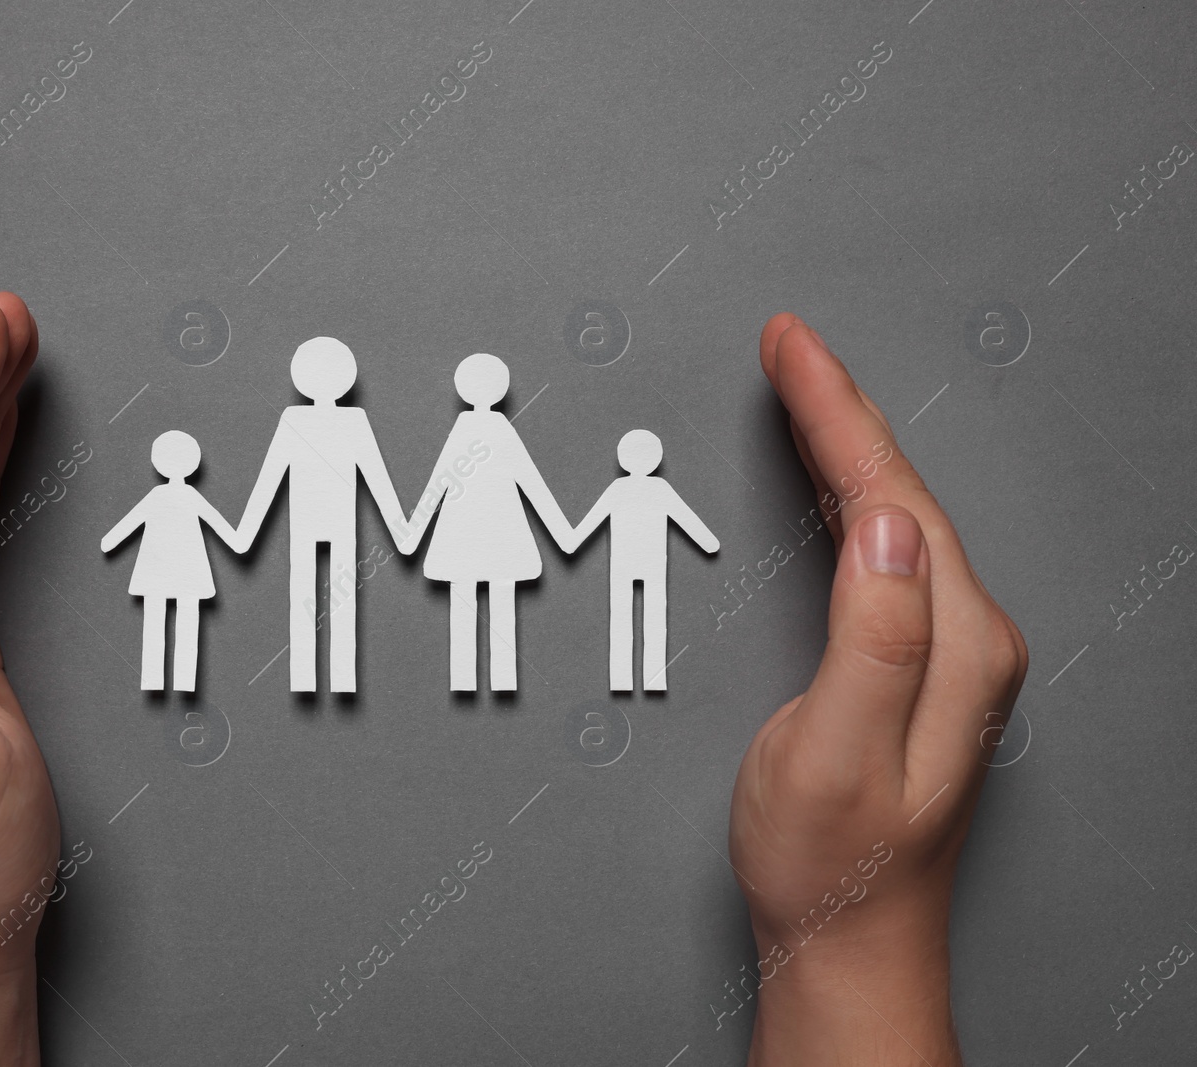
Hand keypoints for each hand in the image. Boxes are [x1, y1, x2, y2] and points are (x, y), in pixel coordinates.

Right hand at [728, 315, 1026, 1065]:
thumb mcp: (835, 753)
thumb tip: (887, 525)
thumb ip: (871, 636)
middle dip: (839, 407)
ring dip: (846, 442)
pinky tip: (832, 480)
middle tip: (787, 344)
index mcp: (952, 646)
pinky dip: (848, 494)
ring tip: (803, 386)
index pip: (891, 496)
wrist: (846, 937)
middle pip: (902, 489)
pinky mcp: (916, 663)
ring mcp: (946, 650)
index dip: (834, 413)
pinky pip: (884, 547)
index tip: (789, 348)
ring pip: (895, 512)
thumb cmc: (830, 862)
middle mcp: (966, 638)